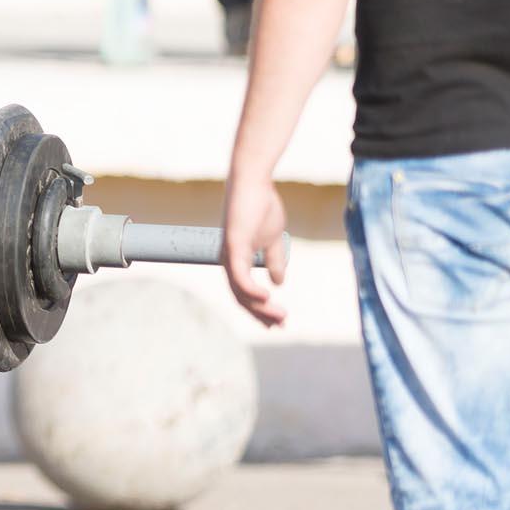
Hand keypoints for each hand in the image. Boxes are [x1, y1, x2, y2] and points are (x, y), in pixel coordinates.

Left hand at [221, 173, 289, 326]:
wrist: (255, 183)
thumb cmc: (262, 207)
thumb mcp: (273, 240)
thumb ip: (274, 261)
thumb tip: (279, 282)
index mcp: (237, 261)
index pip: (245, 293)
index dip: (260, 309)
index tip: (279, 322)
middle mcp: (228, 261)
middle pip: (241, 297)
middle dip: (261, 314)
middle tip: (281, 326)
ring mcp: (228, 253)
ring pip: (240, 290)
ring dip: (260, 306)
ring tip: (280, 315)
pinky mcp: (232, 244)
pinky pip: (238, 274)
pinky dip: (250, 289)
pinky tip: (265, 298)